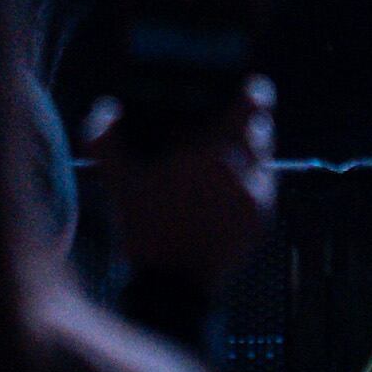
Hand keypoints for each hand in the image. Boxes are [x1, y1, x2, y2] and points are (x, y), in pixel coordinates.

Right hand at [85, 77, 276, 295]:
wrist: (170, 284)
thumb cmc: (143, 228)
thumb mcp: (117, 180)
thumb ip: (105, 138)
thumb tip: (106, 108)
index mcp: (215, 153)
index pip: (253, 105)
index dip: (252, 91)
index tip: (246, 86)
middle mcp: (244, 171)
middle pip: (263, 128)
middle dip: (248, 121)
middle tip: (227, 121)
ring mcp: (257, 196)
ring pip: (266, 156)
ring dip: (250, 149)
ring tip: (224, 155)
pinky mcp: (262, 219)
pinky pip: (265, 185)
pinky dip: (250, 179)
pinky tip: (225, 186)